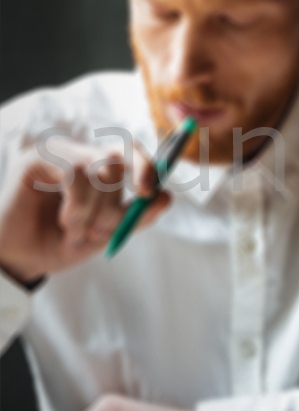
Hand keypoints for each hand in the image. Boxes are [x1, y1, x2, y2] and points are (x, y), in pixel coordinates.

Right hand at [0, 137, 169, 282]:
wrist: (19, 260)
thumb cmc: (57, 244)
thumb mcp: (105, 233)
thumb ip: (135, 216)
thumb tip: (166, 197)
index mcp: (98, 170)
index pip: (131, 152)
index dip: (148, 166)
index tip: (149, 192)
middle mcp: (80, 156)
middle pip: (122, 150)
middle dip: (130, 185)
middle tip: (125, 212)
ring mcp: (59, 154)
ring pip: (103, 169)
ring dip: (98, 210)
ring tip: (79, 233)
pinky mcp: (36, 159)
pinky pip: (77, 174)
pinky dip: (78, 206)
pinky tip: (67, 223)